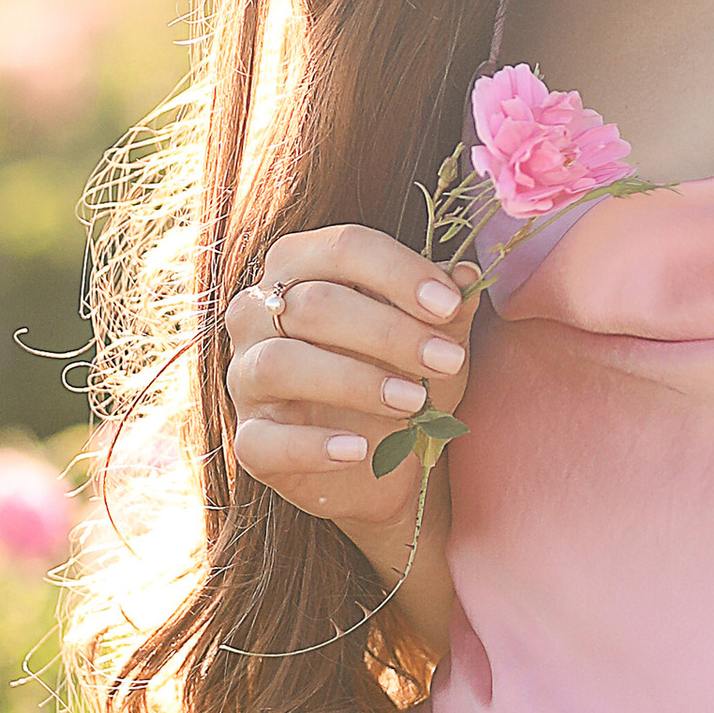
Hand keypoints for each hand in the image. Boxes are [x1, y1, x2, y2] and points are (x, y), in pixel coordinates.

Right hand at [221, 225, 481, 552]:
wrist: (385, 465)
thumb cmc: (401, 378)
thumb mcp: (433, 341)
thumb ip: (447, 309)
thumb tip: (469, 274)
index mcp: (301, 266)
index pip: (344, 247)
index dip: (399, 272)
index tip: (450, 306)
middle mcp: (257, 313)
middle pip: (313, 303)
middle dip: (388, 332)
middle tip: (447, 360)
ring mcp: (245, 376)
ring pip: (281, 364)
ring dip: (355, 382)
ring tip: (413, 402)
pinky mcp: (248, 440)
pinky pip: (264, 440)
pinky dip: (312, 446)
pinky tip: (358, 450)